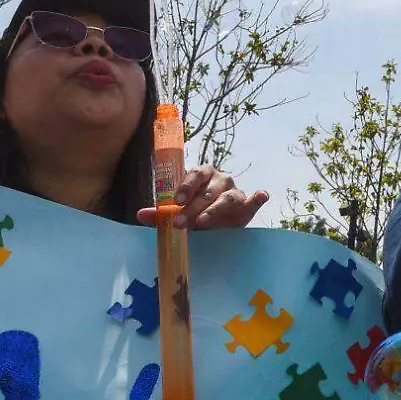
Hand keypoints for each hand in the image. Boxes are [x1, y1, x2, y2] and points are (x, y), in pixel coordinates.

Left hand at [137, 167, 269, 229]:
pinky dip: (258, 197)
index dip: (186, 186)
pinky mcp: (248, 205)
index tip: (176, 200)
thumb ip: (161, 214)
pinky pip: (254, 199)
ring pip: (228, 197)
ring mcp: (236, 191)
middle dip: (193, 207)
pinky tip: (260, 196)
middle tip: (181, 223)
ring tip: (203, 222)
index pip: (195, 174)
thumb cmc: (195, 213)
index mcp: (202, 175)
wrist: (220, 225)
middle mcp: (220, 179)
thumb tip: (139, 214)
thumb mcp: (178, 212)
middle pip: (208, 191)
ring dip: (215, 209)